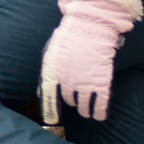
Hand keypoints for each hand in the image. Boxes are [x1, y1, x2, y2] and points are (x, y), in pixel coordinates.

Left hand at [37, 0, 139, 121]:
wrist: (91, 25)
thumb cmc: (70, 34)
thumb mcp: (52, 51)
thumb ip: (48, 70)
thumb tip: (42, 88)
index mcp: (53, 73)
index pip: (49, 95)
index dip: (49, 107)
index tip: (51, 118)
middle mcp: (68, 81)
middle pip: (69, 98)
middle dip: (71, 101)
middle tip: (75, 102)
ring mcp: (85, 83)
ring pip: (83, 104)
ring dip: (84, 110)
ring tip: (86, 113)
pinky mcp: (101, 82)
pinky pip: (100, 102)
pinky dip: (99, 111)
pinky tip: (99, 117)